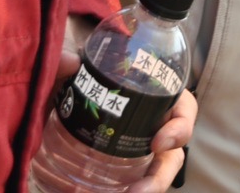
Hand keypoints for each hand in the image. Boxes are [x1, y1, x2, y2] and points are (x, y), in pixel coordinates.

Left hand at [53, 35, 196, 192]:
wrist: (57, 96)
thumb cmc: (79, 76)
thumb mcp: (71, 66)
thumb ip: (66, 59)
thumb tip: (69, 61)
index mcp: (154, 95)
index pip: (182, 109)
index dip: (180, 126)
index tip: (158, 142)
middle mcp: (152, 125)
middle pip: (172, 153)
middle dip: (161, 176)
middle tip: (138, 191)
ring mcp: (136, 150)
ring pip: (155, 173)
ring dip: (149, 188)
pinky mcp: (119, 170)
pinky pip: (131, 184)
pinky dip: (127, 192)